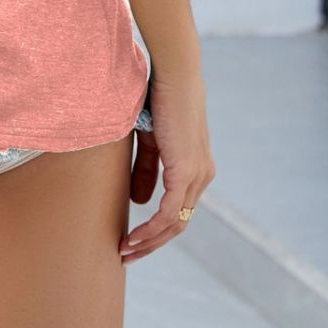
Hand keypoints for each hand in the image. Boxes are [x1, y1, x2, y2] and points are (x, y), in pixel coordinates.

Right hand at [119, 72, 215, 262]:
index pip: (178, 210)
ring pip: (175, 223)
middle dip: (151, 243)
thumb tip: (139, 203)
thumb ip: (147, 168)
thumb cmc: (159, 96)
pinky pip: (168, 212)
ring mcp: (197, 175)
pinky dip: (151, 229)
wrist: (174, 72)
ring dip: (149, 241)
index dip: (156, 230)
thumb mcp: (151, 139)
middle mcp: (202, 175)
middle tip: (126, 254)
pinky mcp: (186, 171)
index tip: (132, 239)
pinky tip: (134, 236)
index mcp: (196, 167)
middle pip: (178, 223)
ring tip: (125, 250)